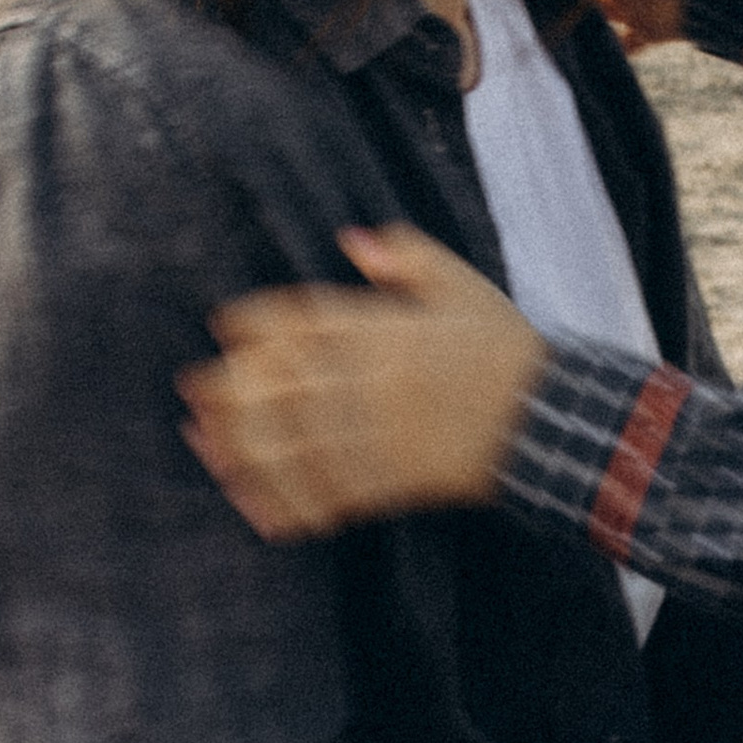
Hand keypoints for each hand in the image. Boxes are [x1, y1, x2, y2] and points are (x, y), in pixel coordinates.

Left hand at [179, 226, 544, 539]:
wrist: (550, 419)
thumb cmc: (505, 349)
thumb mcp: (464, 287)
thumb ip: (408, 258)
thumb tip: (353, 239)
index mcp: (387, 330)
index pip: (304, 320)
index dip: (257, 322)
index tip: (224, 326)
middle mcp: (375, 381)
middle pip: (284, 384)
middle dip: (232, 389)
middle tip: (192, 390)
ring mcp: (381, 435)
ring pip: (294, 443)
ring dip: (243, 447)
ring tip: (205, 444)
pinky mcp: (394, 482)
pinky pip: (328, 494)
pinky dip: (289, 501)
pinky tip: (256, 503)